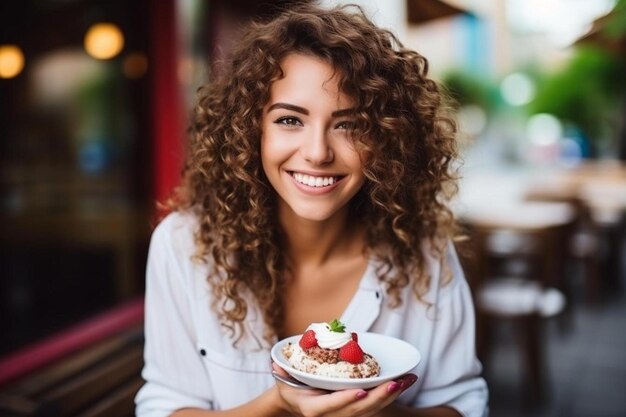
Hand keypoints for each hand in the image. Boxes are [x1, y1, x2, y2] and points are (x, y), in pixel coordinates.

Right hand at [271, 362, 416, 416]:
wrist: (295, 401)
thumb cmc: (290, 386)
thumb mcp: (283, 378)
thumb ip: (282, 370)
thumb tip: (277, 363)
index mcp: (313, 410)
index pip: (331, 406)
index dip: (345, 400)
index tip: (360, 392)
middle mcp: (331, 416)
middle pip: (358, 410)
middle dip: (378, 397)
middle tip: (395, 383)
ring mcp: (345, 415)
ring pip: (371, 409)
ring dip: (390, 395)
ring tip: (407, 380)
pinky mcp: (356, 410)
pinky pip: (374, 405)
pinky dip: (390, 394)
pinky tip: (405, 382)